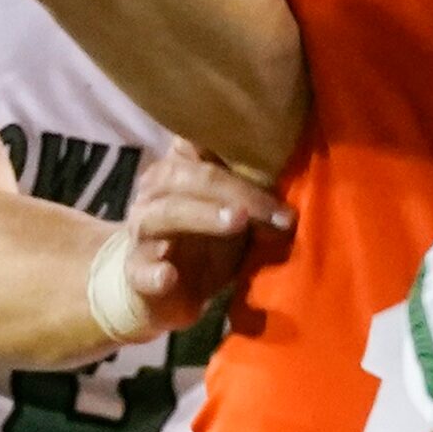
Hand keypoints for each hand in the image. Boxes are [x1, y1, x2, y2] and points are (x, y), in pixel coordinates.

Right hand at [113, 141, 291, 336]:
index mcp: (179, 171)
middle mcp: (155, 194)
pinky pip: (141, 269)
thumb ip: (258, 200)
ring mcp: (142, 232)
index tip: (268, 139)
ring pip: (166, 214)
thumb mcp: (237, 217)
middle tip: (273, 210)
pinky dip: (154, 272)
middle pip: (188, 178)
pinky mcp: (136, 272)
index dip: (224, 136)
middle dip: (236, 191)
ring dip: (203, 216)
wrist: (165, 294)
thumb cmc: (205, 244)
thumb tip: (296, 202)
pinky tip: (168, 275)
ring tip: (237, 221)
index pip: (194, 140)